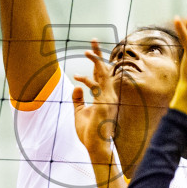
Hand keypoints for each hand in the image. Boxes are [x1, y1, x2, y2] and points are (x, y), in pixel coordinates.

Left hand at [72, 40, 119, 159]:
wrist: (95, 147)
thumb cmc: (89, 132)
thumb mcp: (80, 113)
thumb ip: (78, 99)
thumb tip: (76, 86)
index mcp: (106, 96)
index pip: (102, 76)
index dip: (94, 65)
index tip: (83, 62)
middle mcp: (109, 95)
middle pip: (105, 70)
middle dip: (99, 55)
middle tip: (93, 40)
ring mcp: (108, 99)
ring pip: (104, 74)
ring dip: (95, 61)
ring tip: (87, 51)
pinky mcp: (104, 104)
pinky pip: (96, 87)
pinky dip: (88, 81)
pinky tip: (78, 78)